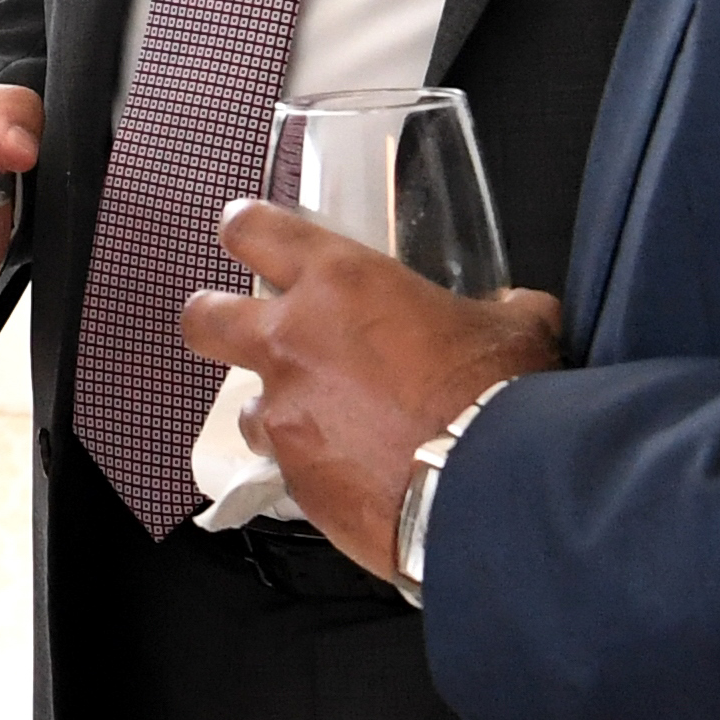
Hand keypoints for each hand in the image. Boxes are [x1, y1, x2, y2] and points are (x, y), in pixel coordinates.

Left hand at [175, 202, 564, 587]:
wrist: (488, 490)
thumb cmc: (496, 398)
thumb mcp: (512, 327)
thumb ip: (499, 307)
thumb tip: (514, 309)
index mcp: (341, 283)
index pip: (254, 230)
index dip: (243, 229)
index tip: (245, 233)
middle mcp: (294, 342)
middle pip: (205, 318)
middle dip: (214, 320)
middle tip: (239, 327)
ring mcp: (286, 416)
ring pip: (247, 409)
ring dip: (277, 412)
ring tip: (326, 425)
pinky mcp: (293, 482)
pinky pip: (286, 469)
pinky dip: (312, 468)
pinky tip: (355, 476)